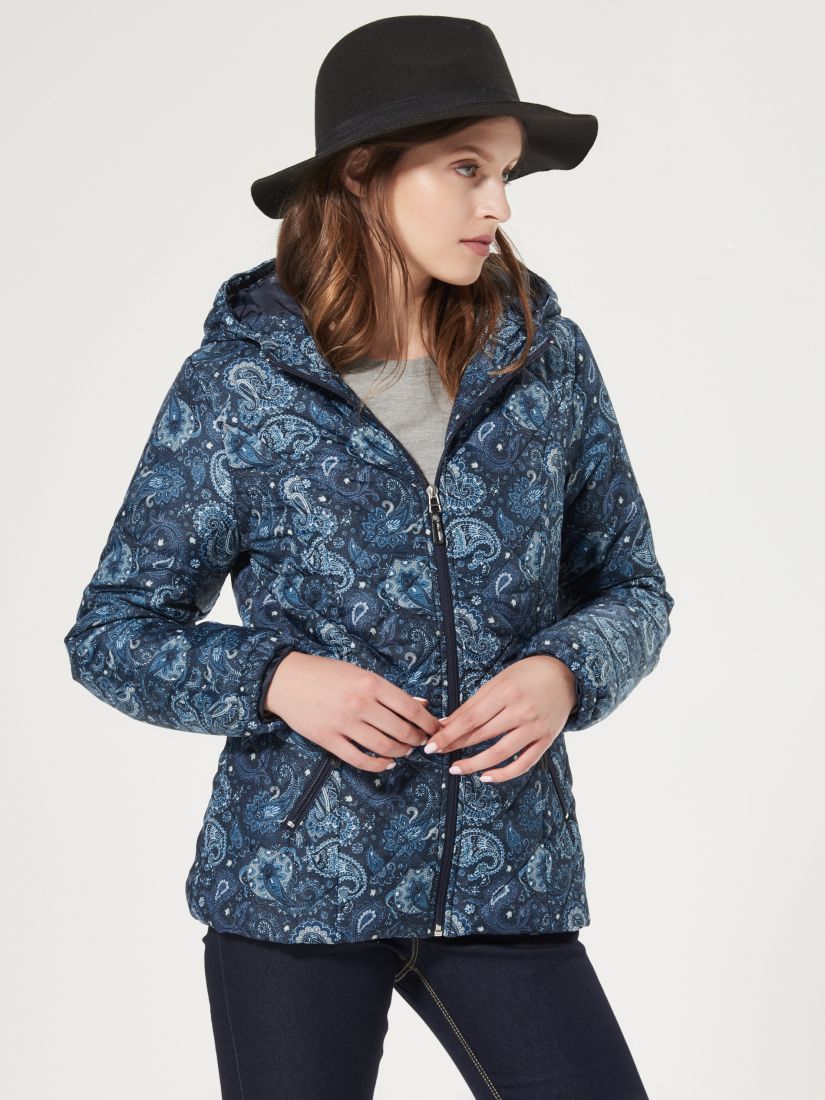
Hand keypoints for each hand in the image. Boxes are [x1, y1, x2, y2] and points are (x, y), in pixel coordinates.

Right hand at [265, 652, 441, 772]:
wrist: (286, 680)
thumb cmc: (326, 673)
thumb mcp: (360, 673)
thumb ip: (390, 691)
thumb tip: (421, 705)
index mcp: (370, 683)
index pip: (410, 708)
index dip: (427, 722)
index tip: (435, 728)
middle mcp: (359, 704)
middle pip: (400, 730)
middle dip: (416, 739)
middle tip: (421, 741)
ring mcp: (343, 724)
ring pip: (383, 747)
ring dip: (400, 752)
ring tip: (405, 750)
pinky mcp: (329, 740)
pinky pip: (360, 760)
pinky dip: (378, 765)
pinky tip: (386, 762)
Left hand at [424, 656, 577, 781]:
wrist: (565, 675)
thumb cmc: (526, 675)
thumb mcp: (498, 681)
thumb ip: (474, 703)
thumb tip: (446, 723)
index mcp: (505, 691)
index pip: (470, 718)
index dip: (449, 734)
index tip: (431, 744)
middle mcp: (520, 710)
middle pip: (481, 735)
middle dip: (455, 746)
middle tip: (437, 754)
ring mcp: (535, 727)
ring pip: (500, 753)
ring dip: (474, 764)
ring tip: (456, 769)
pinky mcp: (546, 740)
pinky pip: (523, 764)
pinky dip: (503, 774)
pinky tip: (486, 777)